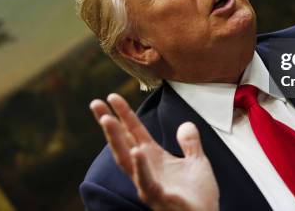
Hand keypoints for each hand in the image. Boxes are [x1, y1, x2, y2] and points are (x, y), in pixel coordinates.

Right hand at [90, 94, 218, 210]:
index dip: (124, 113)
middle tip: (95, 103)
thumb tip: (186, 124)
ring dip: (116, 140)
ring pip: (126, 160)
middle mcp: (146, 169)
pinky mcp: (159, 198)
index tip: (111, 96)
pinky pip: (147, 181)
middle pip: (123, 143)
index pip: (135, 131)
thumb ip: (190, 143)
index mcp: (154, 158)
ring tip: (107, 119)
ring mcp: (149, 184)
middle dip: (108, 124)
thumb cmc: (199, 196)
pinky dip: (141, 166)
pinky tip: (136, 150)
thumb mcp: (197, 162)